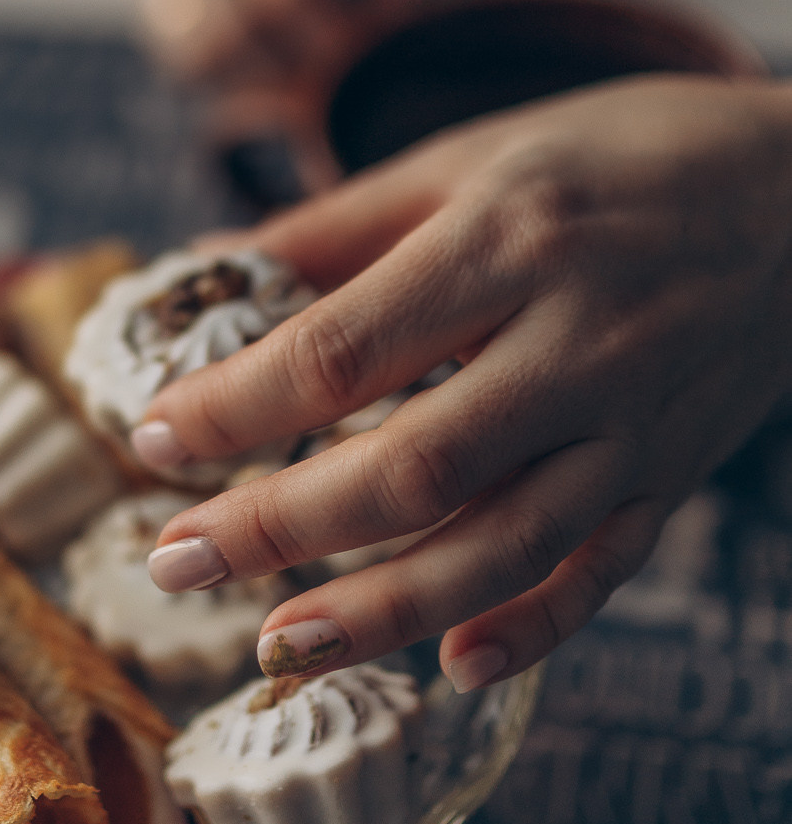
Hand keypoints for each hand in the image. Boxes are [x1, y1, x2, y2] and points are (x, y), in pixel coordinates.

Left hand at [135, 75, 791, 689]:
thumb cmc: (624, 155)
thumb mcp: (475, 156)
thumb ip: (341, 224)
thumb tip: (210, 274)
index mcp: (510, 240)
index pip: (345, 349)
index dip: (233, 406)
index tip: (150, 437)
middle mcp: (579, 341)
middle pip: (410, 467)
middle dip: (276, 529)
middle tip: (171, 563)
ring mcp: (636, 423)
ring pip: (502, 546)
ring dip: (382, 612)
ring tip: (276, 647)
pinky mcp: (674, 476)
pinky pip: (604, 572)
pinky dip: (533, 629)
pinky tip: (455, 668)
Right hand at [140, 0, 413, 93]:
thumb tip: (395, 31)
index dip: (332, 33)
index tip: (367, 48)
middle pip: (236, 27)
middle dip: (295, 66)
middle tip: (339, 76)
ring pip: (196, 53)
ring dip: (254, 82)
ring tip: (302, 75)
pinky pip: (175, 54)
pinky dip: (222, 77)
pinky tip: (265, 64)